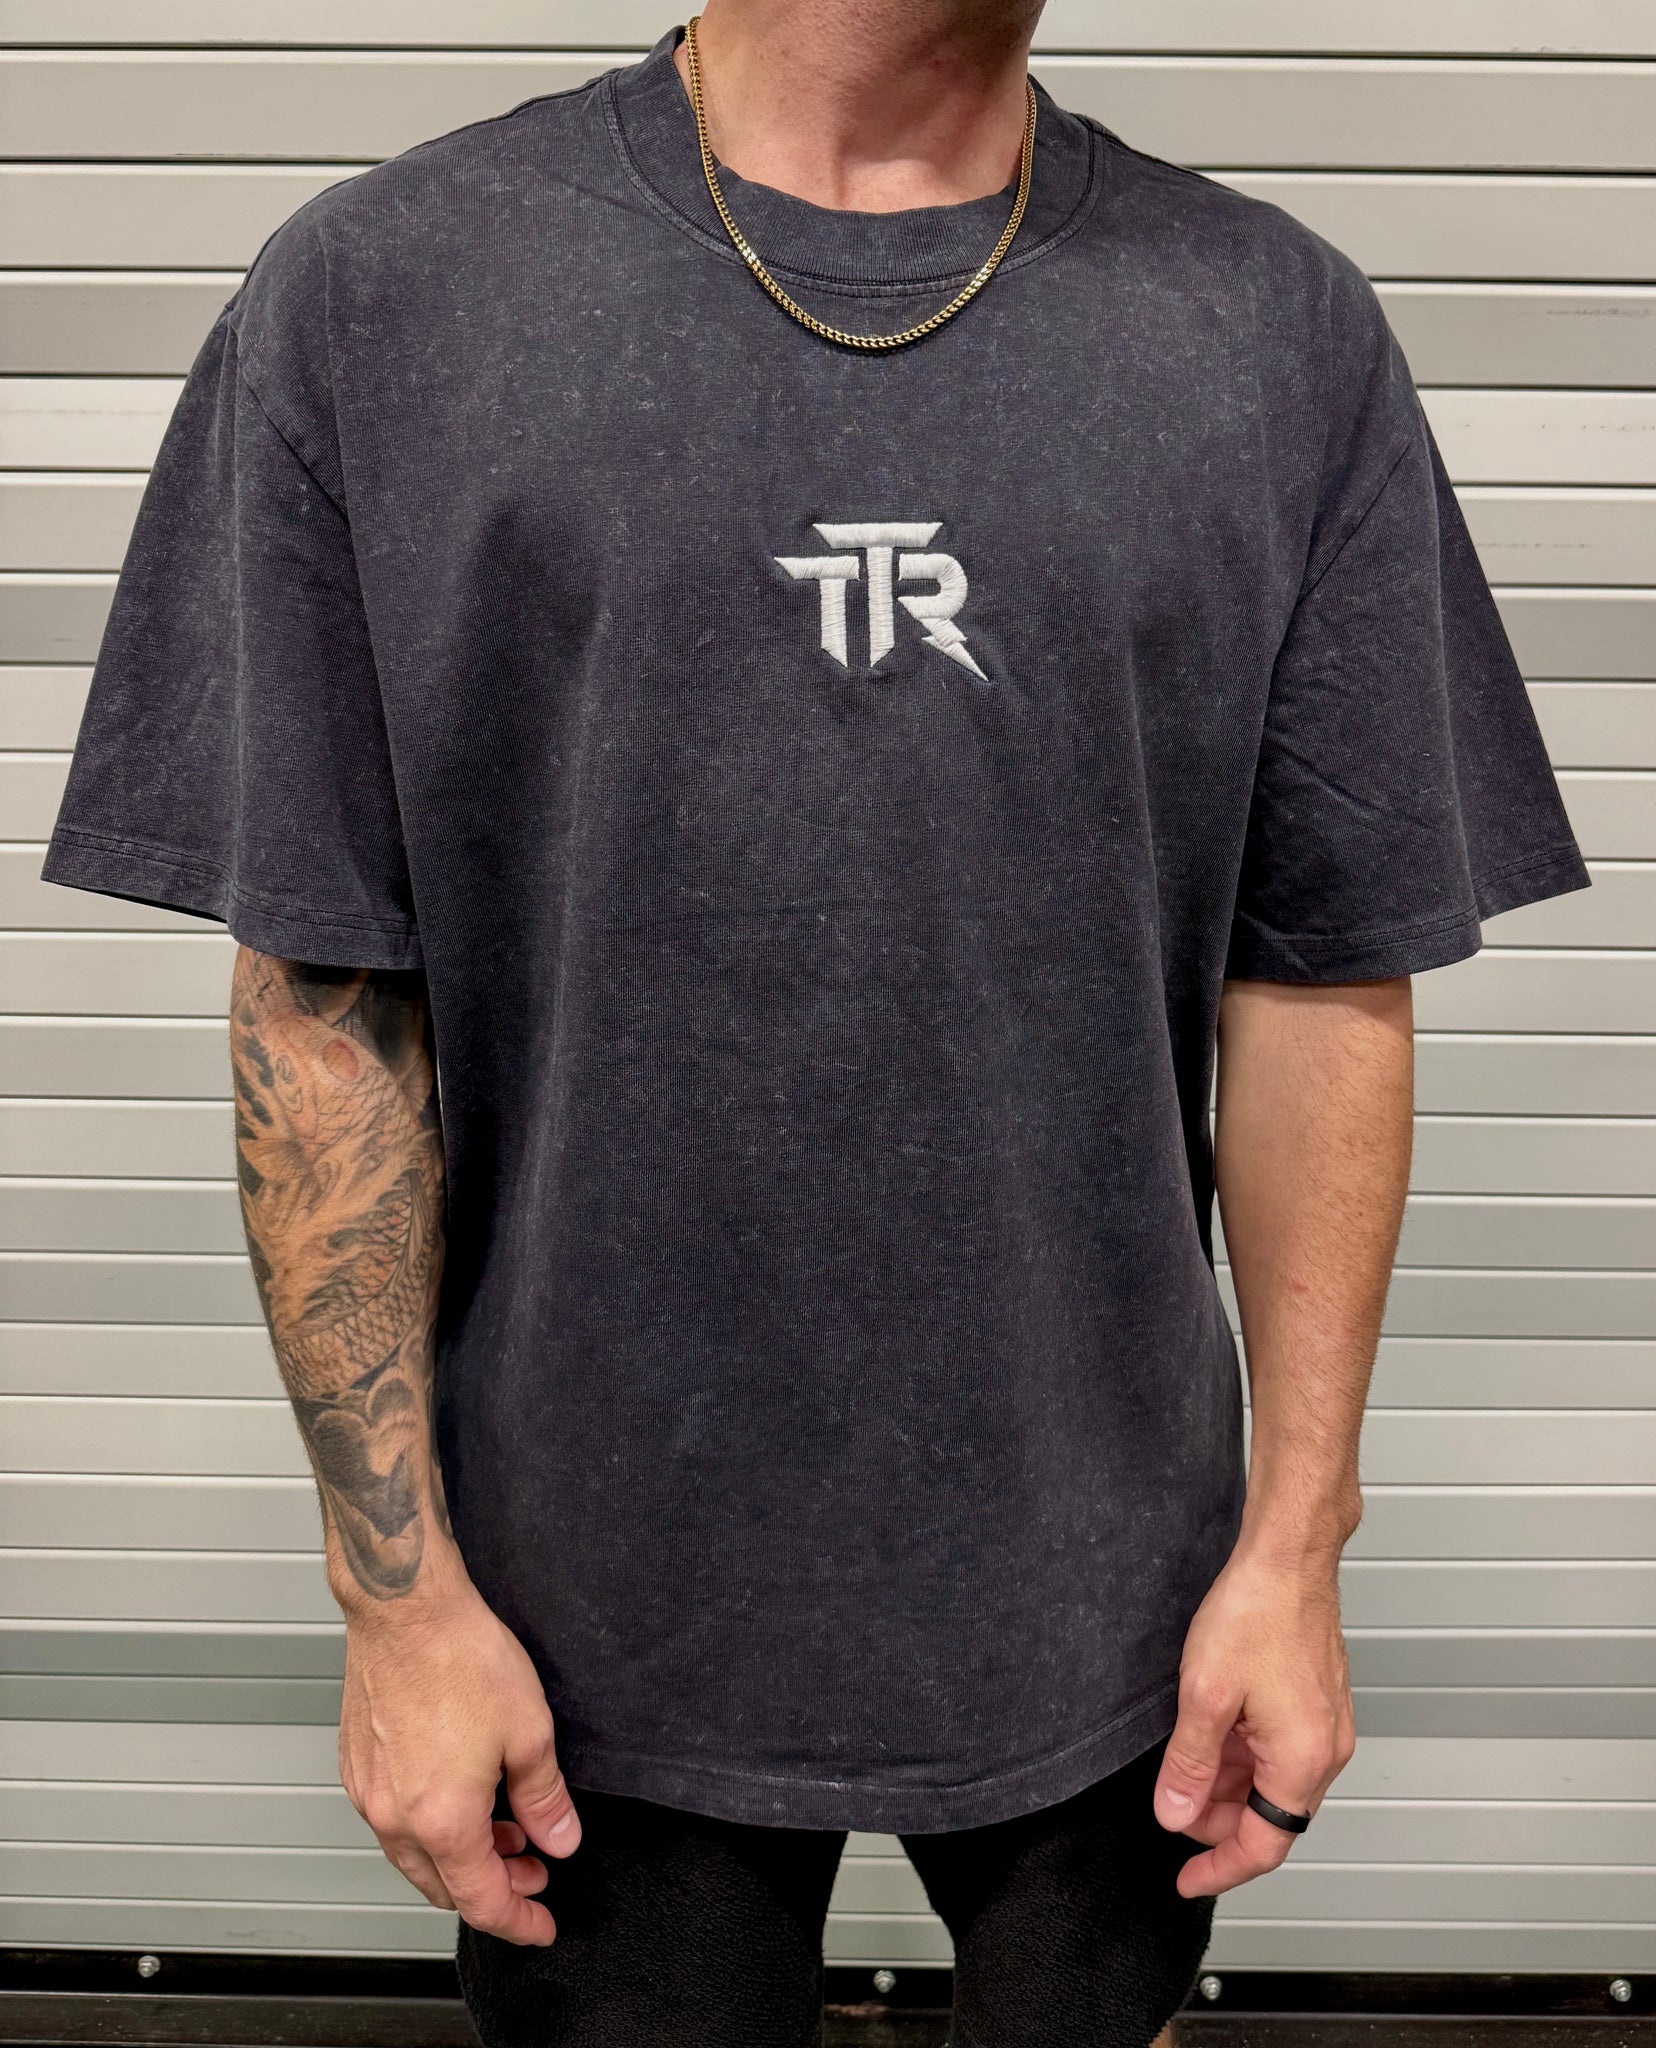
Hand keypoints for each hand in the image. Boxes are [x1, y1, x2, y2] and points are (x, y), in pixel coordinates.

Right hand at [338, 1578, 580, 1942]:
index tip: (541, 1925)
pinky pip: (394, 1821)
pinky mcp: (358, 1765)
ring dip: (461, 1857)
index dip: (518, 1922)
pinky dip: (431, 1827)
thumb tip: (560, 1840)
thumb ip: (545, 1799)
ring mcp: (370, 1792)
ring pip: (415, 1857)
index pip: (482, 1901)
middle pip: (444, 1887)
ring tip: (505, 1830)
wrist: (406, 1609)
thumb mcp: (529, 1733)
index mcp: (441, 1820)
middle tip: (532, 1870)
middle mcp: (396, 1817)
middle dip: (493, 1889)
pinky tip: (462, 1796)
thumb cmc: (461, 1657)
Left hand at [1152, 1545, 1355, 1896]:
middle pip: (1270, 1816)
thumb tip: (1176, 1815)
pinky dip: (1243, 1754)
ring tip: (1185, 1760)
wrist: (1288, 1556)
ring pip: (1272, 1781)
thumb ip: (1190, 1764)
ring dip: (1229, 1783)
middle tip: (1171, 1803)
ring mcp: (1326, 1724)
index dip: (1219, 1867)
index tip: (1185, 1879)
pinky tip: (1211, 1731)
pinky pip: (1279, 1749)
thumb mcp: (1205, 1695)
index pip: (1264, 1845)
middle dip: (1218, 1820)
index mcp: (1304, 1760)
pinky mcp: (1318, 1701)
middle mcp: (1326, 1749)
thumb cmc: (1257, 1612)